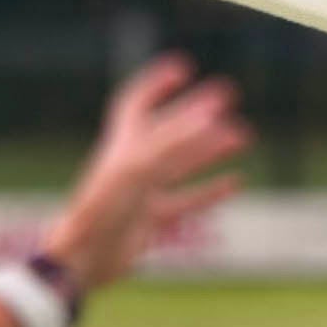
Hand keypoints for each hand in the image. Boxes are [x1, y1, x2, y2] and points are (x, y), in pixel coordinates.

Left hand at [42, 53, 250, 294]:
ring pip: (183, 164)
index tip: (183, 67)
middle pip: (169, 130)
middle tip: (228, 95)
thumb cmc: (101, 210)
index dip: (157, 82)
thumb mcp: (138, 168)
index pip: (137, 103)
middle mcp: (131, 165)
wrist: (83, 260)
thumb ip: (173, 141)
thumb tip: (211, 115)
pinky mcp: (151, 221)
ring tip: (243, 134)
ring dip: (211, 148)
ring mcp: (141, 193)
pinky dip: (211, 191)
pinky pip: (187, 201)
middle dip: (197, 111)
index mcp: (121, 146)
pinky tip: (236, 181)